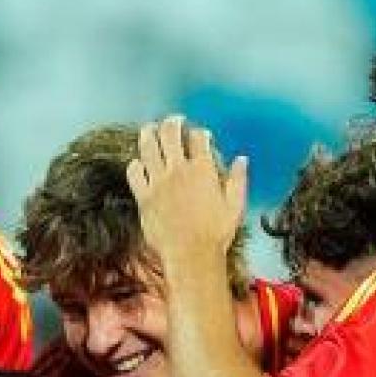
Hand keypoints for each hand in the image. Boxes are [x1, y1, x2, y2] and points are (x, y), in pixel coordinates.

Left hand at [126, 115, 247, 262]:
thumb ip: (238, 179)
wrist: (191, 255)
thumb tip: (242, 159)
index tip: (200, 134)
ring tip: (150, 129)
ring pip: (147, 147)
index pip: (198, 138)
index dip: (199, 132)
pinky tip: (138, 163)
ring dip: (148, 134)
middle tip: (173, 121)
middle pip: (169, 134)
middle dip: (171, 122)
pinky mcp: (144, 197)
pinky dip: (135, 164)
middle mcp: (178, 171)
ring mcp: (159, 182)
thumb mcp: (235, 205)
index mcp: (203, 170)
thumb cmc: (215, 233)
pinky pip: (134, 173)